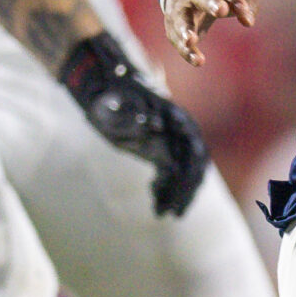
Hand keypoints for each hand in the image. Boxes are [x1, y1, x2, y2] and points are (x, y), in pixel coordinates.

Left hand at [59, 34, 209, 215]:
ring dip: (177, 193)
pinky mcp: (160, 147)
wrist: (102, 82)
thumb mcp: (112, 104)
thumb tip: (151, 126)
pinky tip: (154, 200)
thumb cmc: (106, 94)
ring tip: (162, 212)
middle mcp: (178, 128)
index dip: (188, 178)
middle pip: (194, 165)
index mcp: (173, 117)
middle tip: (174, 214)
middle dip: (186, 191)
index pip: (193, 152)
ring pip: (185, 170)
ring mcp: (171, 137)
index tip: (179, 195)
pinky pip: (171, 171)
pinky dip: (166, 187)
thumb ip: (130, 115)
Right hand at [161, 0, 255, 67]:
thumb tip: (248, 21)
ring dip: (185, 29)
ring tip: (190, 41)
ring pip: (179, 17)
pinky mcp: (172, 24)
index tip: (245, 11)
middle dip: (210, 1)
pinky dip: (185, 51)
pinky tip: (198, 61)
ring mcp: (178, 6)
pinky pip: (176, 38)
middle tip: (221, 11)